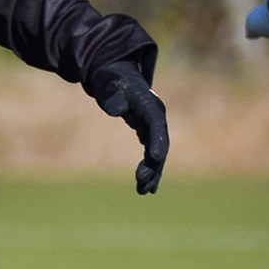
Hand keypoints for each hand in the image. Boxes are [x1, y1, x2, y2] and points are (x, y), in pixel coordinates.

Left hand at [92, 59, 168, 194]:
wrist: (117, 77)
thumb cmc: (111, 80)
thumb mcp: (108, 84)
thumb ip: (112, 97)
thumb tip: (116, 110)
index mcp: (149, 103)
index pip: (156, 123)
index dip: (157, 139)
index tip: (155, 156)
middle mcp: (157, 116)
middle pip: (160, 142)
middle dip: (154, 164)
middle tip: (142, 182)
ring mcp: (154, 125)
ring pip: (158, 153)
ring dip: (153, 172)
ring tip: (143, 191)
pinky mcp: (148, 133)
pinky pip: (152, 154)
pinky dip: (150, 170)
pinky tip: (146, 187)